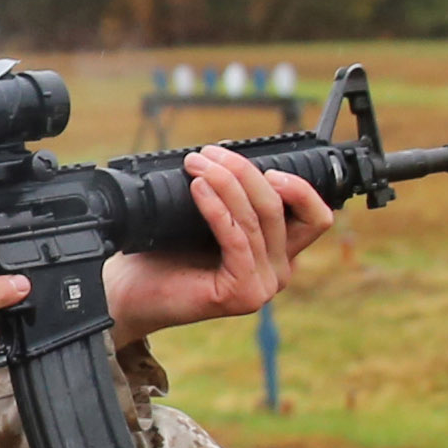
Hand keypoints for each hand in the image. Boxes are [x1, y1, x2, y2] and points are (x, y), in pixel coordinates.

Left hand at [103, 146, 334, 344]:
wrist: (132, 293)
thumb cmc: (165, 254)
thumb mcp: (207, 216)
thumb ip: (231, 196)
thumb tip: (228, 154)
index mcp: (278, 251)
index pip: (315, 216)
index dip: (298, 186)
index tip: (262, 164)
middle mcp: (278, 270)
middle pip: (281, 207)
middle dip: (244, 171)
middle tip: (208, 154)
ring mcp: (263, 286)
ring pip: (257, 219)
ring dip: (225, 183)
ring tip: (195, 165)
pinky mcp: (243, 294)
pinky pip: (237, 239)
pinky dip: (217, 208)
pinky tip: (198, 189)